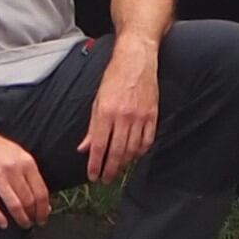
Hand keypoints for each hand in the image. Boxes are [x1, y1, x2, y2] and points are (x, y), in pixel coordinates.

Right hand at [0, 123, 51, 231]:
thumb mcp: (18, 155)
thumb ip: (30, 175)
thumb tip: (41, 198)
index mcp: (26, 162)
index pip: (41, 191)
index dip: (44, 209)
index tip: (43, 218)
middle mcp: (13, 169)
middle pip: (29, 200)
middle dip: (32, 216)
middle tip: (32, 223)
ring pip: (14, 204)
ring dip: (20, 218)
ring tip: (22, 224)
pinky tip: (2, 224)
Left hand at [82, 34, 161, 184]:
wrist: (136, 60)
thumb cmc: (114, 77)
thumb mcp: (97, 101)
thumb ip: (92, 127)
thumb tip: (85, 148)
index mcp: (106, 112)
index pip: (99, 146)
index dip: (96, 164)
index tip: (93, 176)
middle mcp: (123, 116)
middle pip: (117, 152)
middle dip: (110, 169)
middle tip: (106, 178)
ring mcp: (140, 116)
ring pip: (133, 149)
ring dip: (125, 162)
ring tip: (118, 168)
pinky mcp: (152, 114)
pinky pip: (148, 140)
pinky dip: (141, 151)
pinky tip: (135, 155)